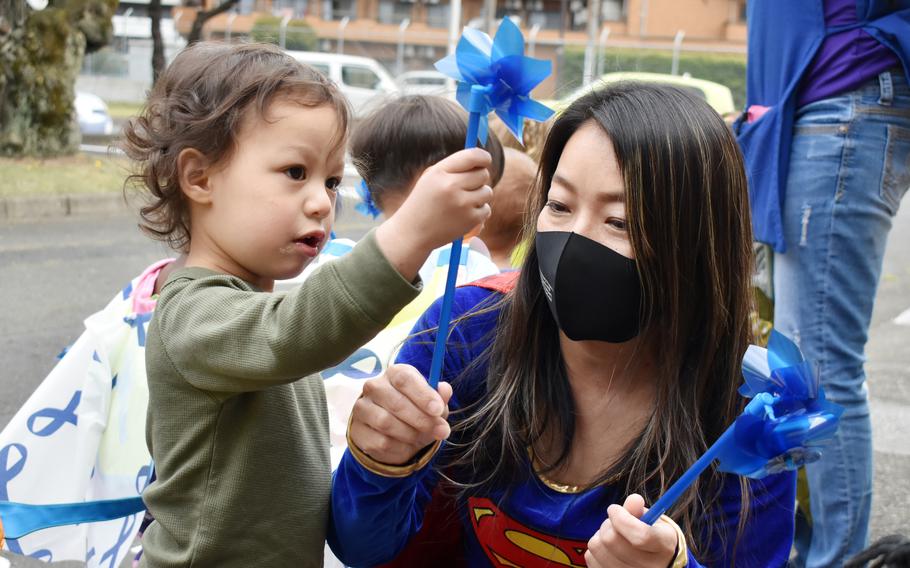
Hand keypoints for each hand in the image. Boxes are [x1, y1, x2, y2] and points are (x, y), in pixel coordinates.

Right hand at [349, 364, 452, 465]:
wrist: (393, 433)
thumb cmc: (416, 411)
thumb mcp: (431, 404)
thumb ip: (439, 397)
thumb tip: (445, 390)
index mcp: (394, 374)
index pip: (404, 378)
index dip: (423, 394)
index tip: (438, 410)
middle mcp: (374, 387)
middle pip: (396, 402)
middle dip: (422, 420)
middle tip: (441, 430)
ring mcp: (362, 408)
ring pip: (387, 423)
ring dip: (411, 434)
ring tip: (422, 437)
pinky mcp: (358, 430)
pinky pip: (381, 442)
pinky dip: (400, 447)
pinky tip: (407, 445)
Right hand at [376, 148, 492, 279]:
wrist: (412, 233)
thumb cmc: (423, 203)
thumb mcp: (430, 179)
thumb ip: (453, 168)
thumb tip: (483, 160)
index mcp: (439, 172)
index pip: (472, 156)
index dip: (483, 157)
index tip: (485, 160)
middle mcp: (450, 186)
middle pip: (483, 174)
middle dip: (479, 179)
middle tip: (468, 187)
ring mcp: (461, 204)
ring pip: (487, 192)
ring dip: (480, 197)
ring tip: (462, 203)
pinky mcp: (470, 220)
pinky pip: (486, 210)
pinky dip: (478, 213)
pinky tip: (463, 216)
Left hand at [585, 494, 678, 567]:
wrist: (654, 561)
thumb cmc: (650, 534)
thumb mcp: (651, 519)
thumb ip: (638, 509)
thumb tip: (634, 499)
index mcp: (664, 547)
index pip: (640, 536)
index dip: (621, 519)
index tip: (614, 509)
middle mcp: (651, 567)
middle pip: (612, 541)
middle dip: (608, 524)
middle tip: (613, 521)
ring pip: (597, 547)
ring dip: (600, 535)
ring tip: (612, 535)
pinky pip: (590, 558)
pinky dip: (596, 549)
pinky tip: (608, 549)